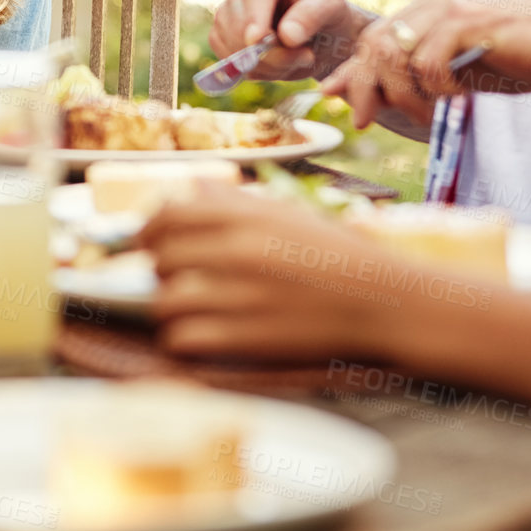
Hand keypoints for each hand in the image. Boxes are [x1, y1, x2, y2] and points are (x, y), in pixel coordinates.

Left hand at [140, 186, 404, 361]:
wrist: (384, 303)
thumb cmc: (334, 256)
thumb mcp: (286, 213)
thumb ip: (233, 202)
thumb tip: (186, 190)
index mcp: (244, 216)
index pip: (165, 216)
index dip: (146, 231)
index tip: (146, 243)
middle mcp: (236, 251)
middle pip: (159, 259)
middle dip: (160, 270)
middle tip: (176, 279)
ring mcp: (239, 296)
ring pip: (163, 302)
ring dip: (169, 309)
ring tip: (190, 312)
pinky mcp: (245, 339)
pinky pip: (182, 338)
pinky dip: (183, 340)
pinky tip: (202, 336)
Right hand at [210, 0, 365, 80]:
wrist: (323, 37)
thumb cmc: (329, 13)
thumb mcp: (332, 7)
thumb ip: (312, 15)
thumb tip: (287, 35)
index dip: (255, 16)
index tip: (257, 40)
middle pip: (236, 15)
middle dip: (264, 46)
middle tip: (304, 57)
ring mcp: (229, 7)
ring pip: (228, 37)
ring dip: (261, 60)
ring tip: (296, 60)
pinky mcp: (223, 33)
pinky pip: (224, 53)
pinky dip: (249, 68)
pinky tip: (276, 66)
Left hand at [319, 0, 530, 128]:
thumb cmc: (526, 58)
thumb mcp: (462, 69)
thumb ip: (417, 76)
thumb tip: (362, 95)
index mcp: (432, 1)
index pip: (375, 34)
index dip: (352, 70)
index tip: (335, 98)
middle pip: (374, 42)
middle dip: (365, 87)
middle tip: (367, 120)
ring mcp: (452, 4)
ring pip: (395, 52)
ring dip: (402, 94)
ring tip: (427, 113)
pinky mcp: (470, 20)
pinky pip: (429, 61)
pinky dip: (436, 88)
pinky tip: (458, 97)